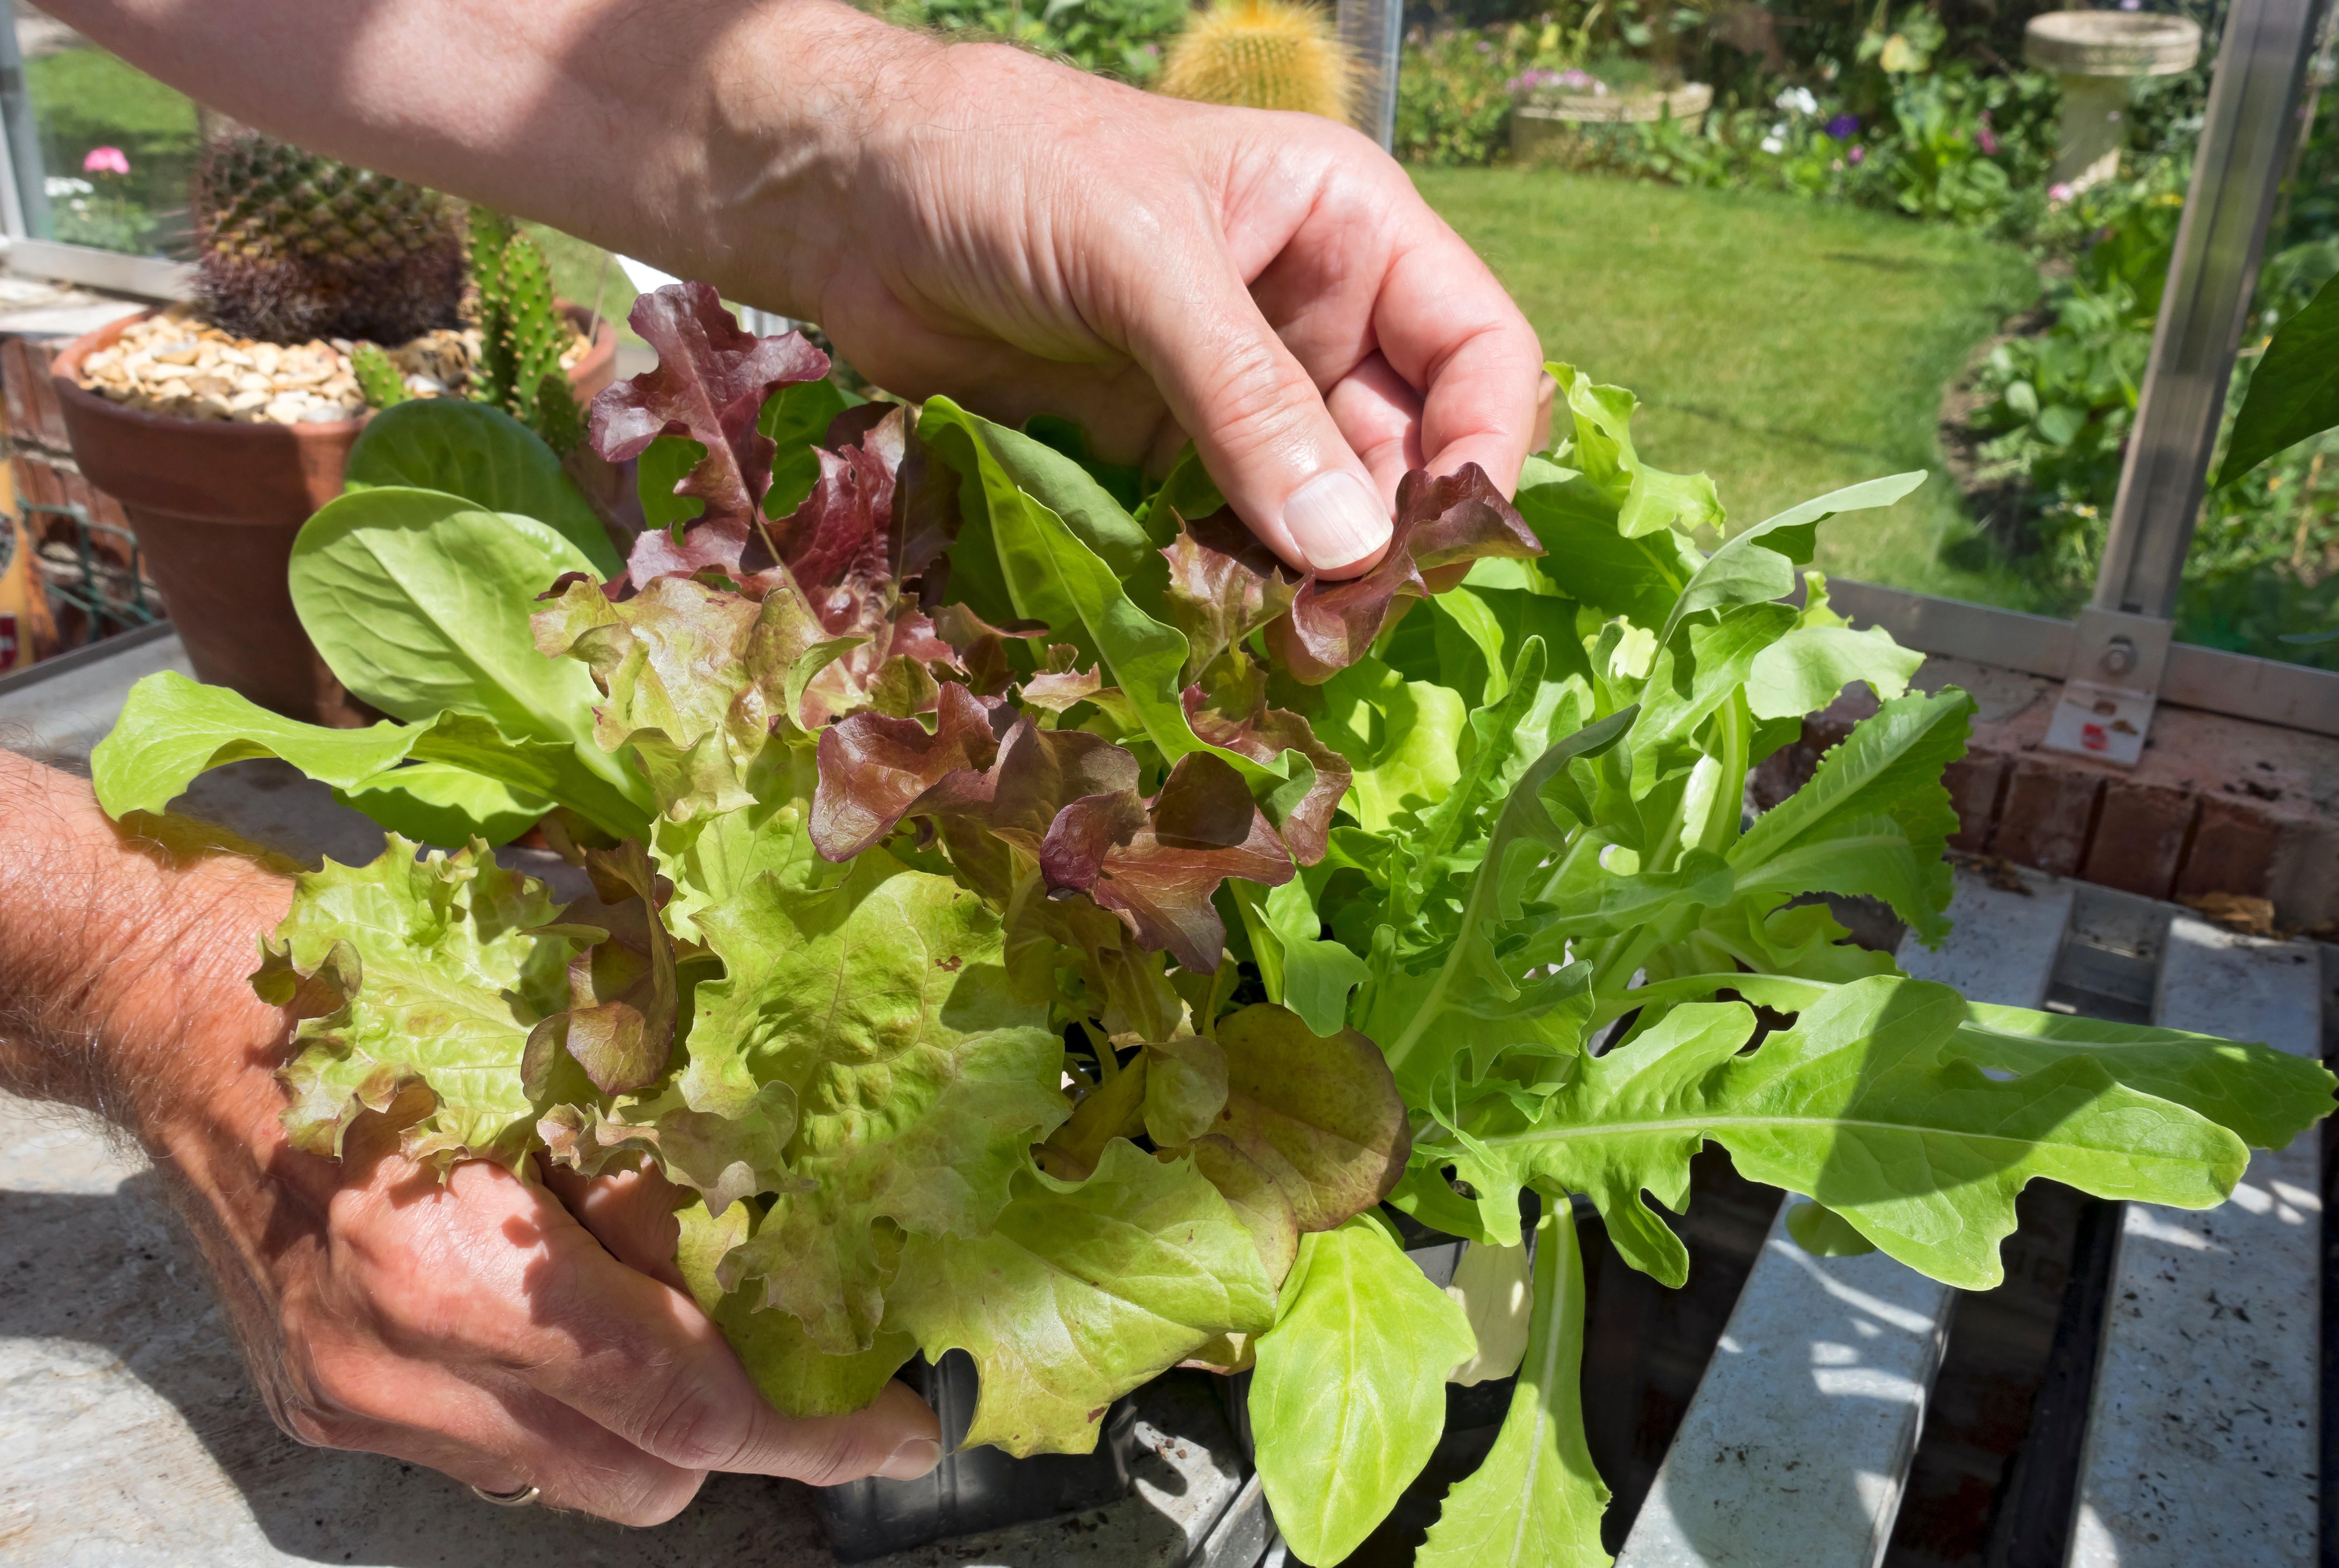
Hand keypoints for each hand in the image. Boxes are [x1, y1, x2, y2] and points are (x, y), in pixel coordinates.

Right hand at [0, 758, 939, 1523]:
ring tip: (653, 1311)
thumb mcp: (561, 1058)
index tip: (897, 1430)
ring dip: (639, 1421)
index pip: (687, 1407)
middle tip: (781, 1347)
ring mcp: (353, 1400)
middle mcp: (401, 1368)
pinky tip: (549, 1309)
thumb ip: (667, 1175)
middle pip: (640, 1480)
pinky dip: (549, 1401)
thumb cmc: (375, 990)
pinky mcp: (319, 1405)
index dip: (814, 1428)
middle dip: (732, 1431)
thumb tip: (782, 1246)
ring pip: (564, 1480)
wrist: (177, 1003)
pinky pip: (485, 1450)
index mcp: (462, 1275)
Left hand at [777, 40, 1546, 576]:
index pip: (1477, 347)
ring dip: (1309, 585)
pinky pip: (1224, 544)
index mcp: (1346, 230)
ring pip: (1319, 515)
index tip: (1443, 540)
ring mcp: (1235, 401)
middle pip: (1407, 452)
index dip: (1484, 444)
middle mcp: (1313, 321)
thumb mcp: (1141, 261)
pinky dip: (1227, 591)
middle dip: (1390, 538)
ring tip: (1285, 647)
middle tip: (1346, 624)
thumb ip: (1248, 399)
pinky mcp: (1159, 463)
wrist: (851, 202)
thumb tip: (1352, 544)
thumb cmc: (1006, 168)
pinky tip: (1214, 631)